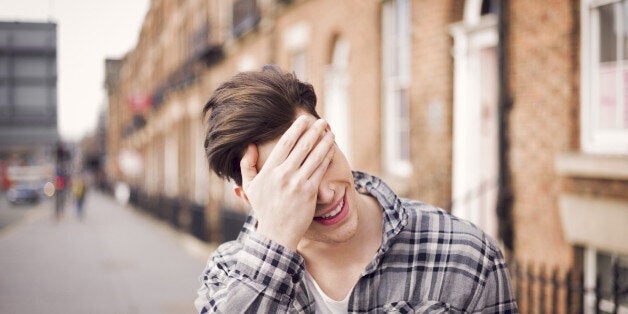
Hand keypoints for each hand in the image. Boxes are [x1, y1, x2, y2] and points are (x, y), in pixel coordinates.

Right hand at [239, 116, 334, 249]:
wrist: (276, 234)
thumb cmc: (264, 209)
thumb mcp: (250, 187)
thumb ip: (247, 165)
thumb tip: (249, 146)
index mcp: (269, 171)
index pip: (285, 143)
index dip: (296, 129)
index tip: (304, 119)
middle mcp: (283, 174)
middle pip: (302, 146)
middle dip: (314, 131)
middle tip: (322, 121)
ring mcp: (297, 183)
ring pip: (314, 156)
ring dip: (324, 142)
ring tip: (330, 132)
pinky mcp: (309, 193)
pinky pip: (320, 170)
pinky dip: (326, 158)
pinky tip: (331, 150)